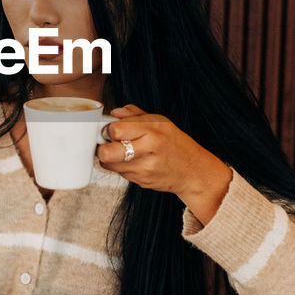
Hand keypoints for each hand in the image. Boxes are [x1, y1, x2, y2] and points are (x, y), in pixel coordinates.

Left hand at [97, 105, 231, 224]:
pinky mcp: (142, 182)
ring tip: (119, 152)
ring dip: (109, 158)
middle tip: (107, 143)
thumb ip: (134, 114)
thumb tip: (114, 113)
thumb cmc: (175, 143)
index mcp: (152, 130)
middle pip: (107, 153)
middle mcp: (148, 150)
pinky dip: (120, 167)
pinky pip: (119, 173)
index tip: (111, 129)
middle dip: (102, 147)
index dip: (108, 129)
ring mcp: (144, 169)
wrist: (192, 170)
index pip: (116, 129)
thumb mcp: (160, 122)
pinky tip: (131, 161)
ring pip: (109, 165)